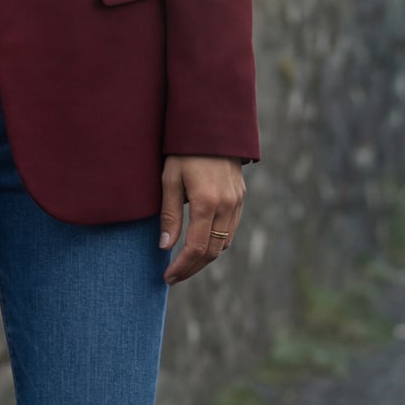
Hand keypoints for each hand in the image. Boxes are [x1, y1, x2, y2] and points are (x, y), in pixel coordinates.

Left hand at [159, 154, 244, 283]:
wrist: (212, 127)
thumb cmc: (184, 150)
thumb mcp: (169, 179)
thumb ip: (169, 214)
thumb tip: (165, 246)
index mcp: (206, 202)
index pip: (195, 248)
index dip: (181, 267)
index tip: (167, 276)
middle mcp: (226, 206)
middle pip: (212, 252)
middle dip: (192, 268)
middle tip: (173, 277)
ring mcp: (236, 202)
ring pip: (223, 244)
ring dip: (204, 259)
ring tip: (184, 265)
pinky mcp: (240, 198)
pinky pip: (230, 230)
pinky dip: (216, 244)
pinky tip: (200, 245)